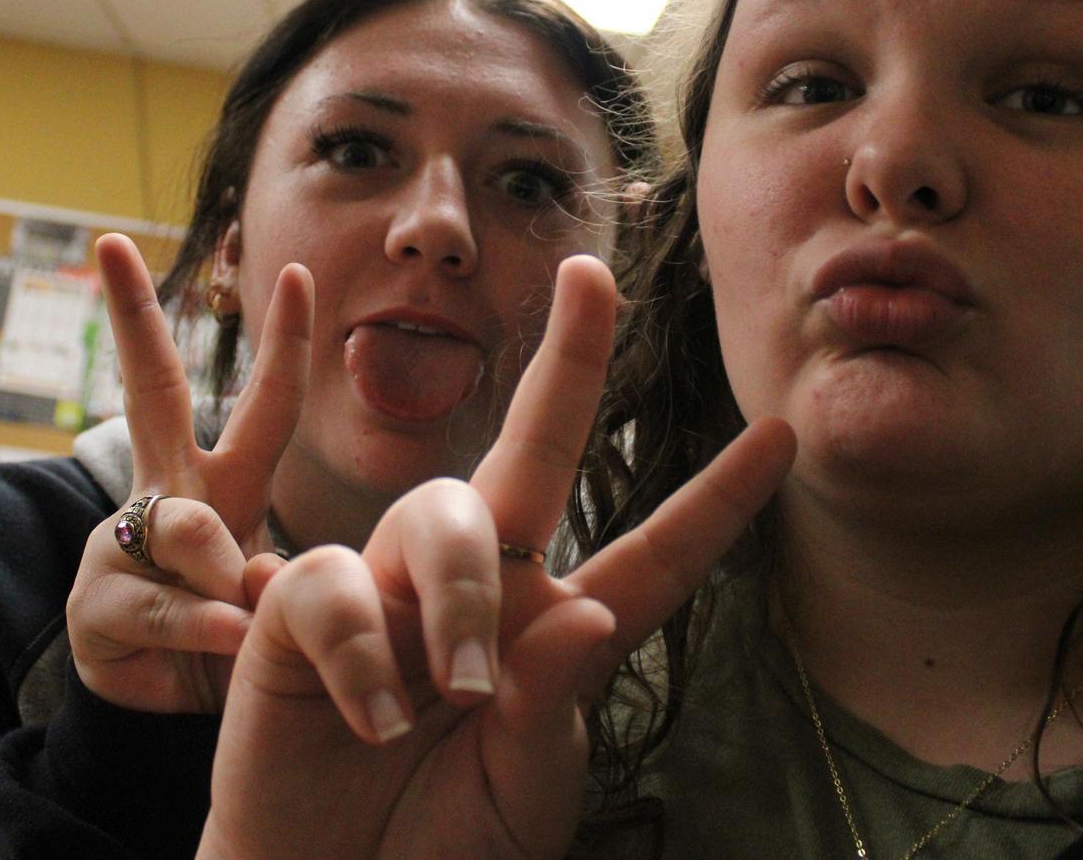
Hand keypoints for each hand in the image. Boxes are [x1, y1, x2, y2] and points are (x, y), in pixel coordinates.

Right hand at [66, 233, 312, 713]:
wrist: (166, 713)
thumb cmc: (235, 636)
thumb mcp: (275, 598)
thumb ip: (281, 578)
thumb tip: (258, 579)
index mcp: (225, 480)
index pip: (261, 400)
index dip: (284, 339)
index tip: (299, 269)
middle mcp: (169, 493)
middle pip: (152, 391)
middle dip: (133, 316)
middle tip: (110, 243)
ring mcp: (125, 541)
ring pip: (182, 523)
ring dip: (222, 567)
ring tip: (246, 610)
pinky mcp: (98, 602)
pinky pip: (163, 603)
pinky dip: (202, 625)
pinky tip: (224, 638)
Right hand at [198, 255, 795, 859]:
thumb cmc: (439, 850)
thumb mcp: (524, 796)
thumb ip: (552, 711)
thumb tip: (584, 613)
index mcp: (553, 634)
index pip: (652, 557)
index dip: (716, 502)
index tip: (782, 437)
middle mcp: (477, 590)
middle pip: (532, 452)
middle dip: (569, 361)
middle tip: (594, 278)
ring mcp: (390, 590)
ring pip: (441, 509)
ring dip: (457, 596)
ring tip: (453, 694)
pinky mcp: (300, 609)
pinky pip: (335, 582)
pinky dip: (362, 648)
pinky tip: (371, 716)